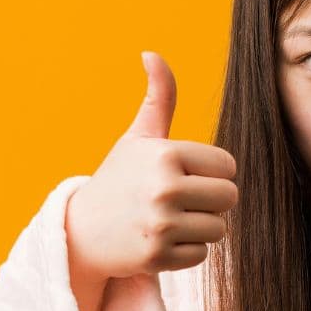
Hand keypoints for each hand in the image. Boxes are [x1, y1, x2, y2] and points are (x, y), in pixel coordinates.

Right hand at [65, 51, 240, 280]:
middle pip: (229, 198)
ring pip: (218, 229)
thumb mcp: (138, 138)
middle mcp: (163, 188)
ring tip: (170, 220)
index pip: (227, 166)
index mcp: (164, 154)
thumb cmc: (118, 180)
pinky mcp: (157, 256)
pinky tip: (160, 240)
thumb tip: (151, 53)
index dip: (212, 172)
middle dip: (211, 201)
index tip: (187, 175)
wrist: (81, 231)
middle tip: (182, 201)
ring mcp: (160, 225)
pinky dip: (185, 251)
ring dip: (200, 227)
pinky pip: (201, 254)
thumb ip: (158, 98)